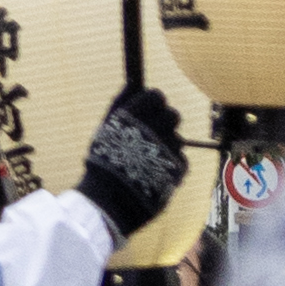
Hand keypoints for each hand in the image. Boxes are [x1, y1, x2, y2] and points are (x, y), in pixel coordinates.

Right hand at [76, 85, 190, 241]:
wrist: (109, 202)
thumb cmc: (103, 162)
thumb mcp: (105, 128)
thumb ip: (120, 103)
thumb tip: (132, 83)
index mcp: (135, 115)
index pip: (156, 96)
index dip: (152, 103)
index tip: (146, 113)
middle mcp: (155, 128)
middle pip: (172, 114)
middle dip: (162, 122)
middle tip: (148, 137)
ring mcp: (170, 148)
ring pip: (177, 137)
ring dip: (166, 145)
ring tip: (148, 159)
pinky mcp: (179, 168)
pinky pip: (181, 158)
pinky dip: (170, 164)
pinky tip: (155, 172)